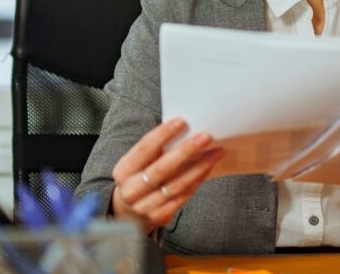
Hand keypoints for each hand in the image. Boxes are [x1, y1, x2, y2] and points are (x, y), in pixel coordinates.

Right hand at [110, 118, 222, 232]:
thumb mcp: (137, 163)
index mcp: (123, 171)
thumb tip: (184, 127)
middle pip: (161, 169)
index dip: (162, 135)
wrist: (129, 213)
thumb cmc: (139, 178)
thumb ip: (155, 149)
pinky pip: (183, 196)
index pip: (144, 149)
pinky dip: (197, 180)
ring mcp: (145, 206)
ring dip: (199, 167)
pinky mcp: (160, 216)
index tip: (182, 122)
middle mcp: (131, 190)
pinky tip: (208, 168)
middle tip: (205, 137)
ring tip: (215, 152)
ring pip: (176, 185)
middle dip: (185, 152)